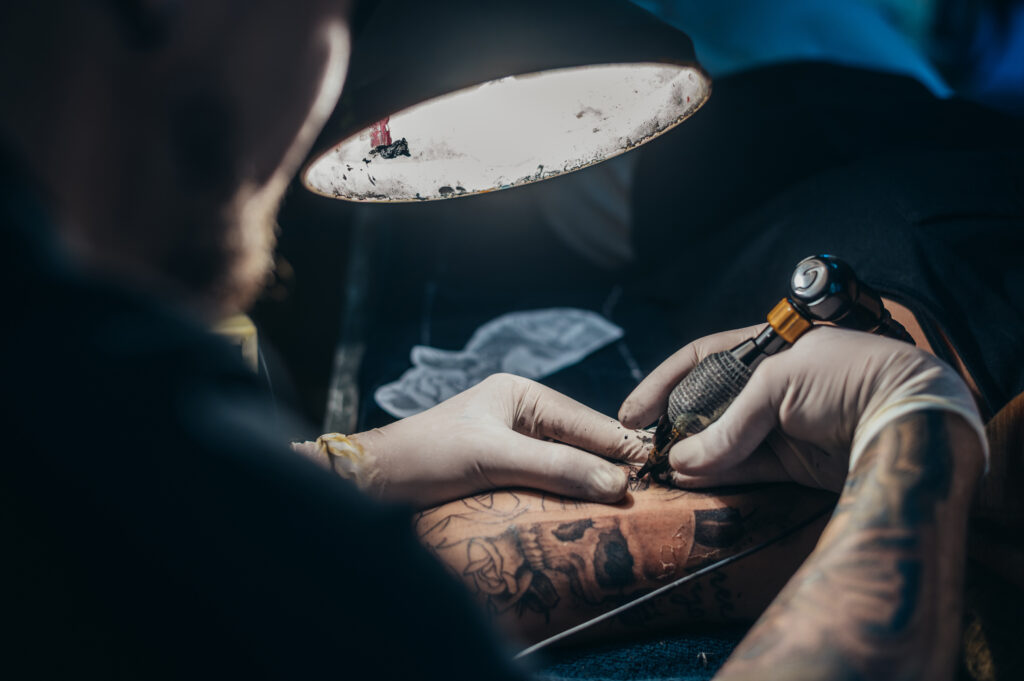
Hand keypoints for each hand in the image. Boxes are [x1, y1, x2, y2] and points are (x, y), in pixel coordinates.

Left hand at [298, 374, 650, 507]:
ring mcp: (512, 441)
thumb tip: (618, 484)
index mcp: (522, 394)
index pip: (586, 421)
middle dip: (612, 465)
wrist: (374, 481)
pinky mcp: (503, 469)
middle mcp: (521, 413)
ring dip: (592, 481)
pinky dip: (569, 493)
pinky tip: (587, 510)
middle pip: (580, 441)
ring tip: (630, 504)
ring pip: (567, 461)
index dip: (621, 446)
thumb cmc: (428, 457)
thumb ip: (556, 469)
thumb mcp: (495, 458)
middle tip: (654, 492)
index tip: (659, 469)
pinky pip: (548, 478)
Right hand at [619, 325, 983, 491]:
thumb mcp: (778, 385)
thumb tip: (683, 461)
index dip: (664, 382)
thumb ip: (728, 423)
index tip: (633, 410)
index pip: (702, 358)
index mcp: (767, 348)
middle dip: (676, 424)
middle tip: (645, 444)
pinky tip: (691, 478)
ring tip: (661, 468)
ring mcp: (784, 423)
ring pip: (725, 439)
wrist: (909, 419)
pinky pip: (747, 467)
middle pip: (709, 403)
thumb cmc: (849, 379)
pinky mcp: (797, 461)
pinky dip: (719, 473)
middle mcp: (773, 384)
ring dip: (694, 455)